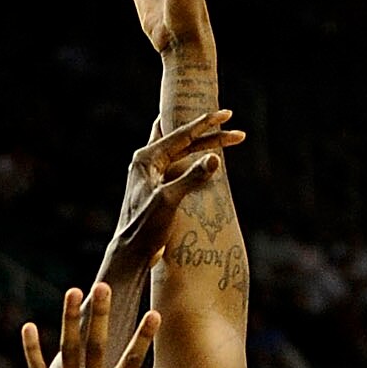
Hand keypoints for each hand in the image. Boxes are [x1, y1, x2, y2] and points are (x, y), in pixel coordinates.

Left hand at [22, 282, 177, 367]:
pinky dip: (31, 349)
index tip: (155, 313)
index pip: (134, 361)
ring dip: (70, 319)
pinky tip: (28, 327)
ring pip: (68, 350)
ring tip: (74, 292)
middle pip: (98, 345)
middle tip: (104, 285)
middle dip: (101, 314)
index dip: (145, 337)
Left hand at [103, 111, 242, 292]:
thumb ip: (192, 178)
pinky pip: (180, 165)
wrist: (131, 253)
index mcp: (147, 158)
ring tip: (225, 138)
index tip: (227, 114)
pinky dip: (196, 160)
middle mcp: (147, 162)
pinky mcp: (157, 187)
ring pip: (182, 151)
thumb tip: (215, 158)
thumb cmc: (145, 228)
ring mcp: (152, 174)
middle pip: (184, 139)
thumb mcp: (169, 201)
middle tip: (235, 130)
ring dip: (204, 146)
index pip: (181, 133)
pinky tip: (207, 160)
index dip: (206, 123)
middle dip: (210, 134)